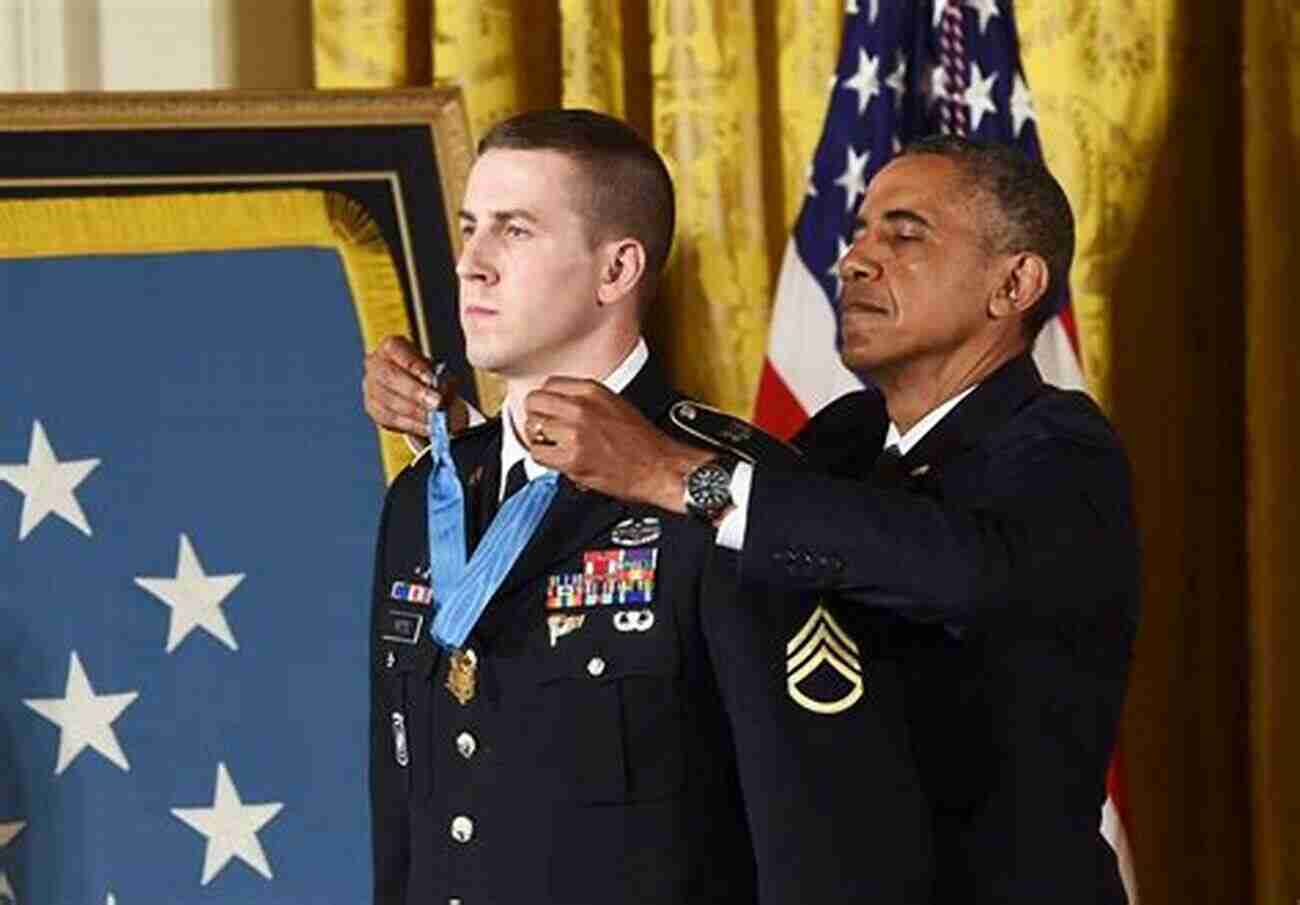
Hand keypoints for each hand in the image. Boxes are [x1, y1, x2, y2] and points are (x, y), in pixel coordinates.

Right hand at [362, 336, 467, 437]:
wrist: (416, 393)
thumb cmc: (428, 376)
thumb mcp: (438, 371)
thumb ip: (441, 378)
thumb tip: (443, 391)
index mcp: (390, 347)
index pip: (396, 349)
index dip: (414, 364)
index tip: (431, 378)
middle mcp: (375, 364)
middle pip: (390, 376)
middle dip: (414, 391)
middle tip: (436, 403)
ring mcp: (370, 387)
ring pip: (389, 400)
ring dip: (415, 411)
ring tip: (435, 418)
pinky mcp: (373, 408)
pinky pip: (390, 418)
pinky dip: (411, 424)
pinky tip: (427, 427)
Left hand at [524, 378, 714, 511]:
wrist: (659, 466)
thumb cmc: (642, 441)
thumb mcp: (614, 404)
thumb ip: (585, 400)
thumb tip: (559, 403)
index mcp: (591, 390)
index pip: (548, 384)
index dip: (546, 400)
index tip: (549, 411)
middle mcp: (580, 407)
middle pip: (535, 402)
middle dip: (537, 416)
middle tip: (545, 429)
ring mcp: (575, 432)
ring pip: (532, 426)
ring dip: (538, 438)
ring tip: (552, 445)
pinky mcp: (572, 457)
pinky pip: (537, 453)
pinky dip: (543, 458)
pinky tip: (556, 459)